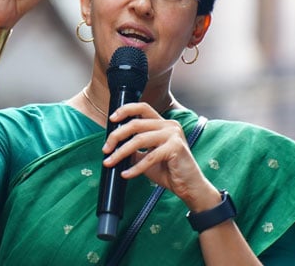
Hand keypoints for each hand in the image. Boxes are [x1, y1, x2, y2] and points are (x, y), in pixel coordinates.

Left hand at [101, 103, 215, 207]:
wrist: (189, 187)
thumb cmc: (170, 171)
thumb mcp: (147, 157)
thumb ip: (134, 149)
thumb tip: (114, 147)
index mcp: (163, 124)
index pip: (143, 108)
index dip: (125, 110)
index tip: (112, 119)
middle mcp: (169, 125)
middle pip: (136, 124)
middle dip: (116, 136)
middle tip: (105, 149)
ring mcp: (173, 135)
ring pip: (139, 139)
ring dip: (121, 152)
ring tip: (110, 162)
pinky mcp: (175, 148)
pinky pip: (149, 157)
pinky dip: (135, 167)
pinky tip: (126, 174)